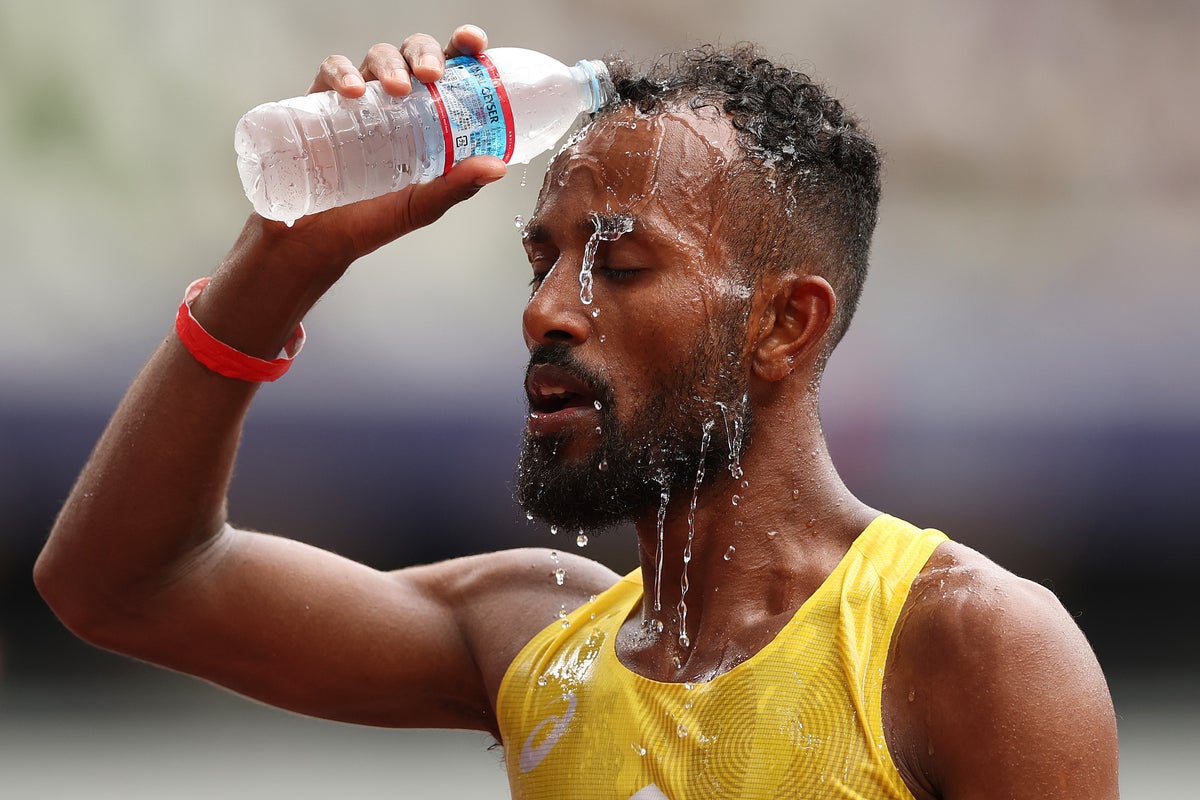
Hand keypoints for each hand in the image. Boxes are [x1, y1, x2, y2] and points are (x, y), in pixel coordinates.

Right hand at [244, 25, 507, 277]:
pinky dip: (342, 73)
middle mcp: (396, 101)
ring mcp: (359, 99)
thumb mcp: (422, 204)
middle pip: (414, 54)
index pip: (450, 71)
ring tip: (397, 89)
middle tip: (433, 75)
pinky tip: (352, 92)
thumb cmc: (372, 218)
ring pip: (377, 57)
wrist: (318, 238)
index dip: (463, 48)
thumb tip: (498, 167)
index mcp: (428, 116)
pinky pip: (330, 72)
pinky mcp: (321, 103)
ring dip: (390, 64)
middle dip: (426, 54)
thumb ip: (458, 185)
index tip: (475, 43)